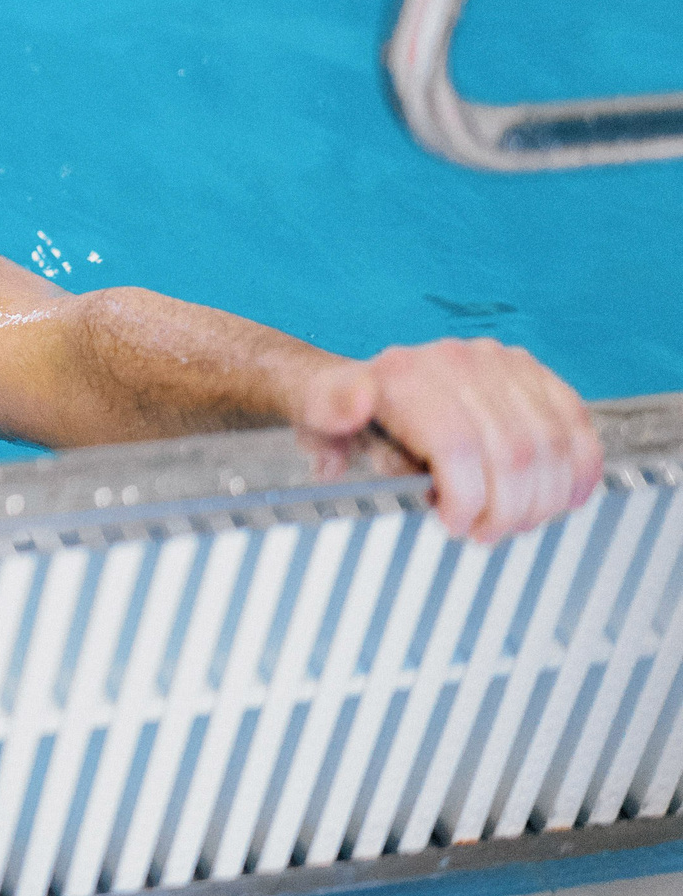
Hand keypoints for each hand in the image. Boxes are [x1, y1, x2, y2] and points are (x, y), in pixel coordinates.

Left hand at [293, 338, 601, 542]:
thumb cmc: (341, 410)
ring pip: (550, 446)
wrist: (363, 384)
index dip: (468, 500)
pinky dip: (578, 469)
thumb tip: (355, 400)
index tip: (455, 526)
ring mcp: (500, 364)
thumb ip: (327, 407)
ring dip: (542, 499)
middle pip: (512, 453)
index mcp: (404, 374)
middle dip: (506, 510)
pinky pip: (574, 425)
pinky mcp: (533, 374)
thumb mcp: (316, 412)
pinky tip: (564, 498)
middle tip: (486, 533)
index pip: (458, 447)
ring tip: (514, 521)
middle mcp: (456, 362)